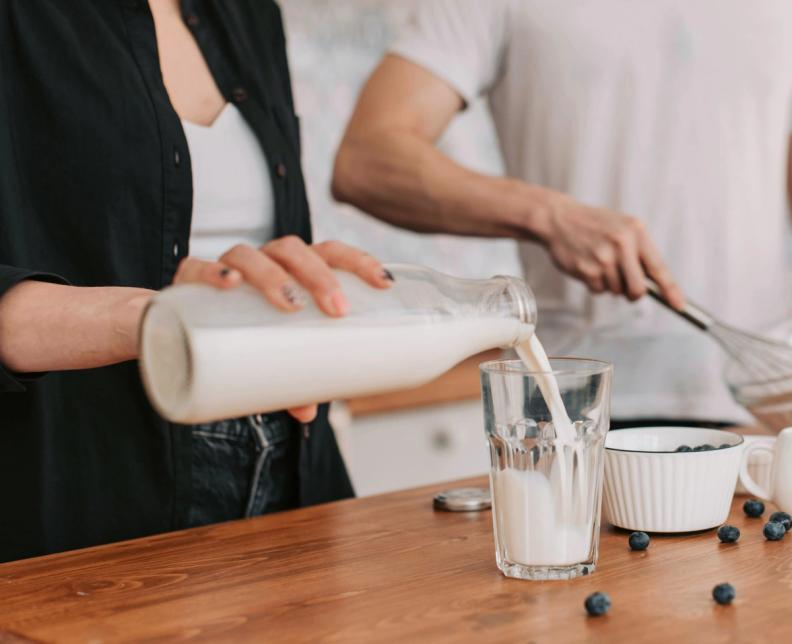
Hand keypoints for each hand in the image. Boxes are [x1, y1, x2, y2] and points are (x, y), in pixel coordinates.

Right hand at [173, 237, 391, 421]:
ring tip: (291, 305)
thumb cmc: (237, 335)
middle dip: (320, 275)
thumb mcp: (268, 358)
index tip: (384, 283)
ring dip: (274, 275)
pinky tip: (228, 284)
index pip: (328, 252)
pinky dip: (212, 272)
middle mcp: (260, 262)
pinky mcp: (185, 281)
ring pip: (249, 254)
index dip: (357, 260)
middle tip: (338, 310)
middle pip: (293, 249)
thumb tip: (310, 412)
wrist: (169, 327)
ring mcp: (223, 267)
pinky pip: (195, 266)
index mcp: (289, 271)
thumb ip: (289, 381)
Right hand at [539, 196, 684, 307]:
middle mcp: (621, 245)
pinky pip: (598, 290)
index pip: (658, 268)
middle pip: (637, 289)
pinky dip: (595, 283)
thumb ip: (639, 251)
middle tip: (626, 287)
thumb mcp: (622, 227)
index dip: (670, 290)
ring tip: (599, 263)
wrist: (558, 218)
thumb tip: (654, 283)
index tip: (679, 305)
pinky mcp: (586, 270)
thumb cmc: (594, 224)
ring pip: (616, 291)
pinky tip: (588, 265)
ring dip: (610, 284)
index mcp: (635, 232)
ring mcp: (602, 258)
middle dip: (633, 293)